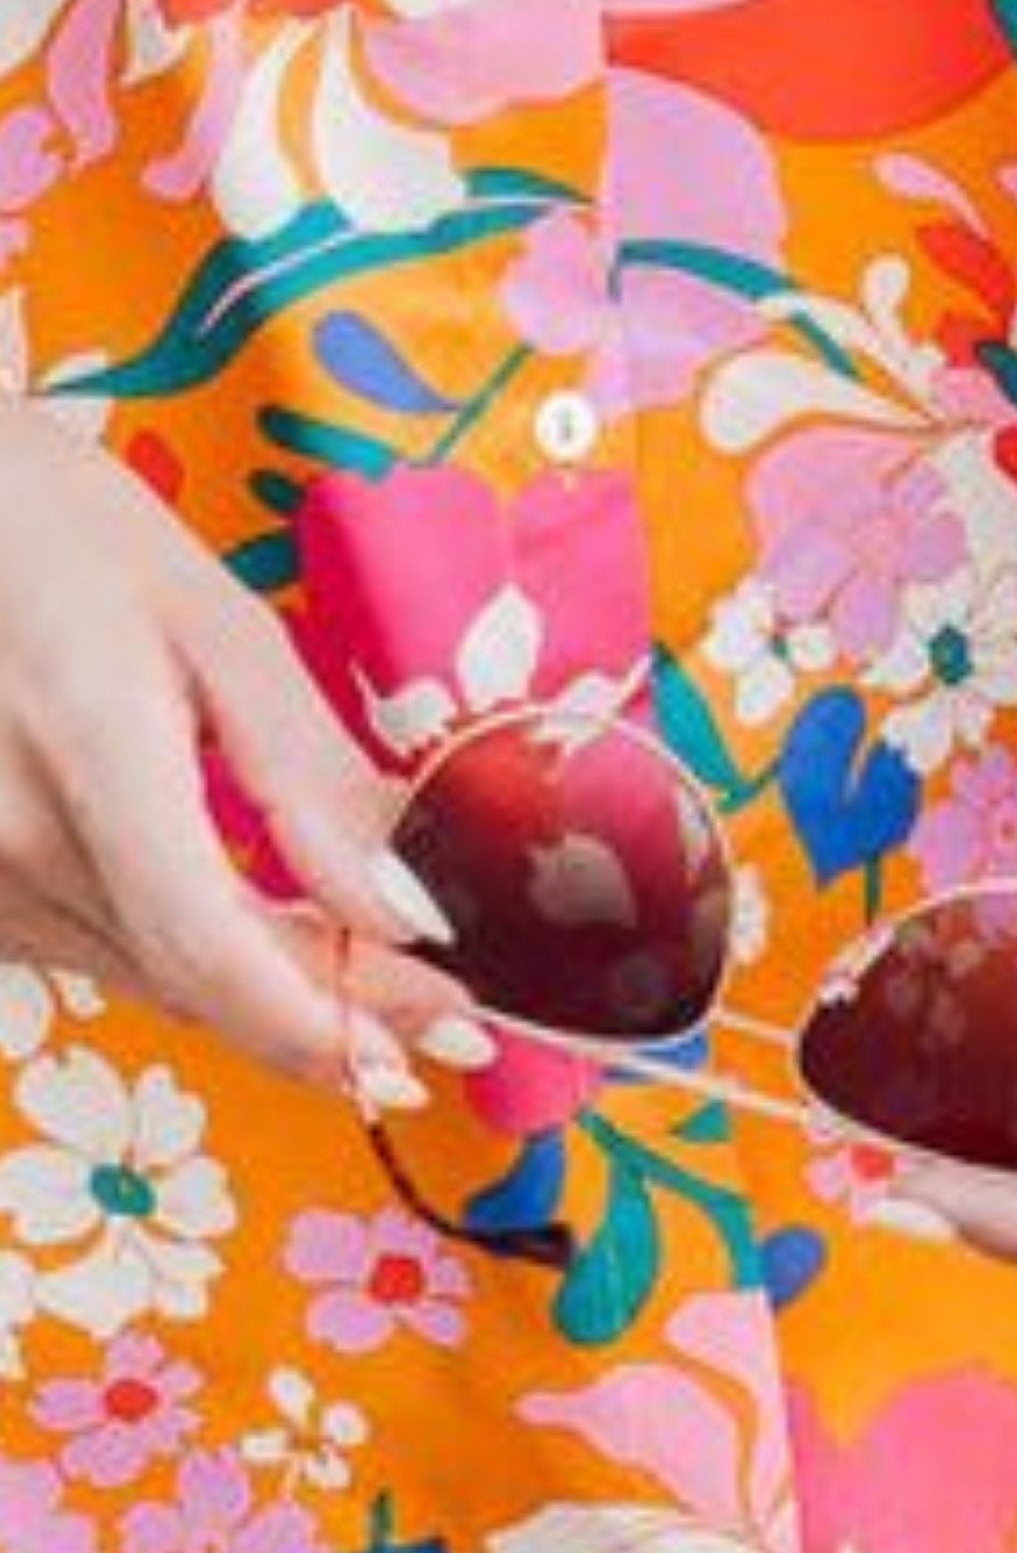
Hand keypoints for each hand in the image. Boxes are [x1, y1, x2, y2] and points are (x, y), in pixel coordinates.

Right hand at [0, 406, 496, 1101]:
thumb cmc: (60, 534)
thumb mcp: (211, 619)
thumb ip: (306, 771)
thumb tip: (401, 901)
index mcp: (89, 751)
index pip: (212, 945)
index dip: (329, 1013)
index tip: (438, 1018)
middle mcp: (11, 842)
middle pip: (193, 978)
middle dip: (328, 1009)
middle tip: (438, 1008)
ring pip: (145, 979)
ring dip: (257, 988)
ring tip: (365, 970)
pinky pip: (92, 953)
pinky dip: (183, 954)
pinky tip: (249, 929)